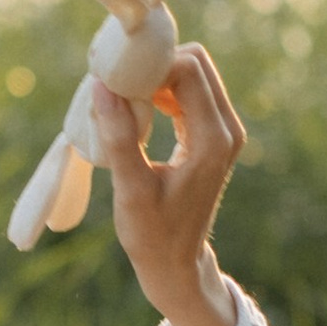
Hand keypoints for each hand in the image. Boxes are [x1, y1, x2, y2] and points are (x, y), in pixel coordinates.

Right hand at [89, 45, 245, 325]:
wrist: (177, 263)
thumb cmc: (152, 235)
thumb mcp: (131, 190)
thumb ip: (118, 137)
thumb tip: (99, 87)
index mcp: (212, 140)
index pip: (187, 70)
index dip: (149, 66)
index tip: (114, 81)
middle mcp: (227, 129)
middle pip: (195, 62)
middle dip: (154, 65)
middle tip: (116, 86)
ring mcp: (224, 130)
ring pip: (193, 73)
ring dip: (156, 77)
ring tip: (121, 99)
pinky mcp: (214, 134)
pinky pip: (190, 91)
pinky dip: (161, 91)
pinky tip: (135, 111)